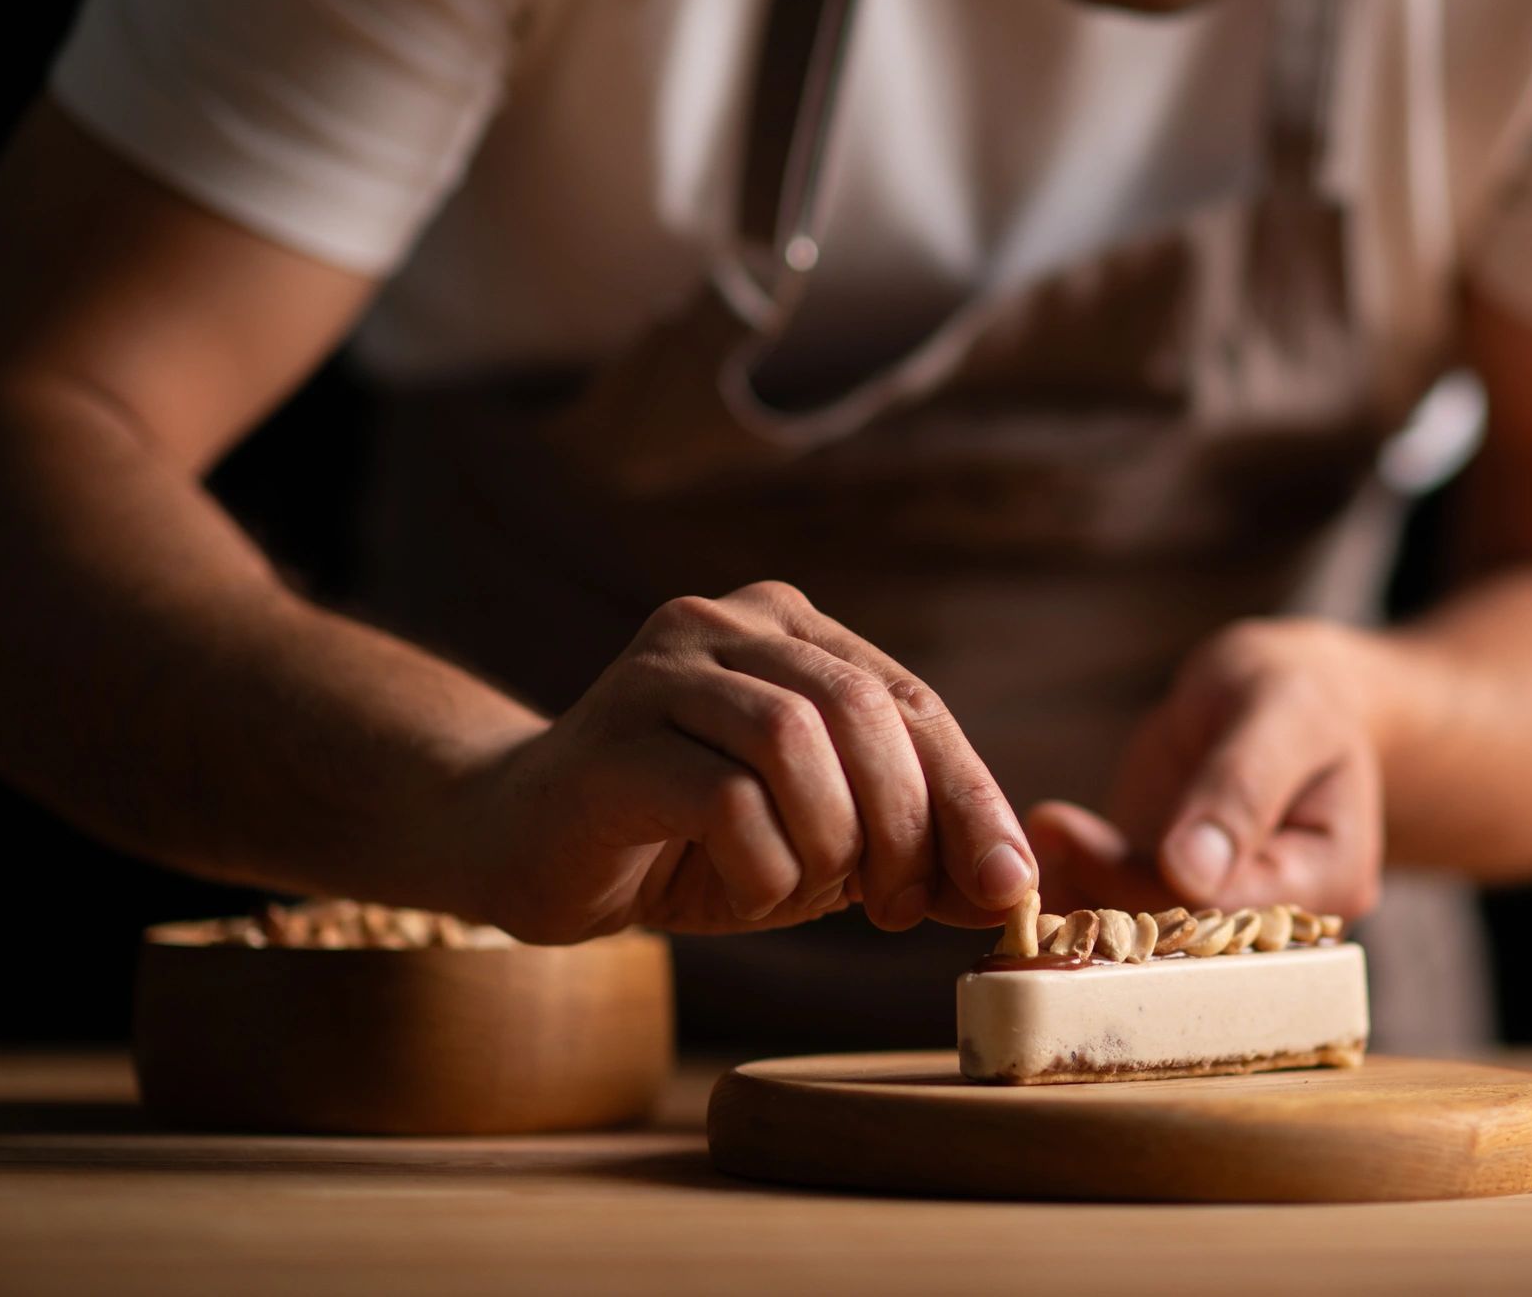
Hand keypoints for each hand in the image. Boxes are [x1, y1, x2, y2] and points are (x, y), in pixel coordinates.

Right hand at [460, 582, 1036, 942]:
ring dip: (830, 841)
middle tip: (897, 908)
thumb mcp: (816, 848)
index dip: (971, 799)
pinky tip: (748, 891)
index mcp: (790, 628)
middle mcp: (726, 622)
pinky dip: (762, 863)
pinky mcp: (611, 738)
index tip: (1008, 886)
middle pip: (864, 711)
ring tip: (808, 894)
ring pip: (796, 740)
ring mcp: (660, 669)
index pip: (914, 703)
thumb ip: (909, 858)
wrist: (520, 845)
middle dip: (907, 825)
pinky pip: (724, 796)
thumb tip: (1011, 892)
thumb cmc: (683, 842)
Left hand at [1026, 618, 1385, 919]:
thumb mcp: (1278, 714)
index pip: (1230, 909)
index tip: (1072, 839)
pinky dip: (1077, 881)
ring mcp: (1221, 907)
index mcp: (1331, 876)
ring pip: (1143, 928)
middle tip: (1036, 843)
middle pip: (1184, 937)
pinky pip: (1122, 903)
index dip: (1147, 886)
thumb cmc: (1292, 690)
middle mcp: (1282, 913)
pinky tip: (1044, 838)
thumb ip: (1241, 788)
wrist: (1274, 691)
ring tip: (1037, 834)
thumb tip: (1192, 872)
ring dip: (1080, 891)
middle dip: (1103, 896)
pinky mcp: (1173, 892)